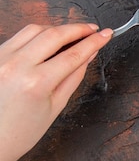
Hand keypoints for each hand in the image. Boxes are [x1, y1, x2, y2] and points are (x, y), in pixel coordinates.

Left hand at [0, 23, 111, 160]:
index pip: (73, 54)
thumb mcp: (56, 106)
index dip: (94, 41)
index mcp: (36, 83)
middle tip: (93, 29)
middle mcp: (16, 66)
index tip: (106, 34)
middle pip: (55, 34)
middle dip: (78, 28)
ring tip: (72, 34)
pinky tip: (49, 41)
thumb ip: (75, 75)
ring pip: (35, 29)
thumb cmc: (19, 132)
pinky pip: (19, 36)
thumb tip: (90, 53)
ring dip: (57, 28)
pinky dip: (37, 35)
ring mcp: (1, 59)